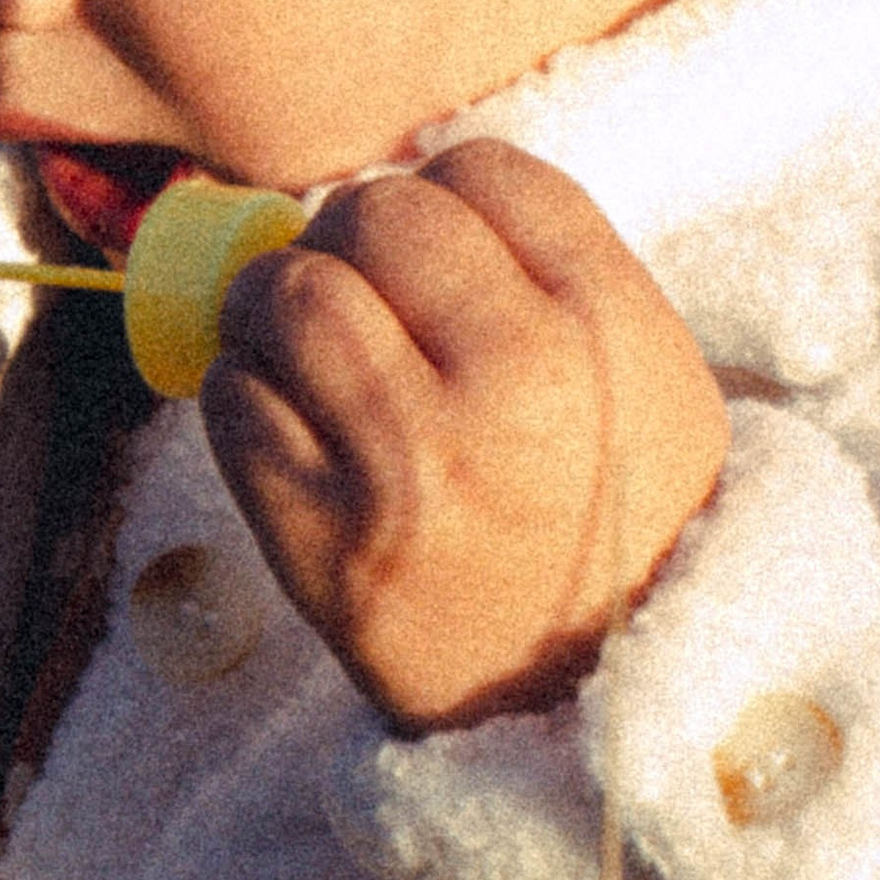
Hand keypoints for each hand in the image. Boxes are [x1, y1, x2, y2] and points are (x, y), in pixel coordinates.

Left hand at [200, 139, 727, 731]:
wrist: (596, 706)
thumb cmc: (615, 521)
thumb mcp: (648, 378)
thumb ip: (551, 270)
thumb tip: (406, 185)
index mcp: (608, 328)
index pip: (482, 172)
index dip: (442, 196)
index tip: (435, 245)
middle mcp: (516, 382)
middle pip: (374, 214)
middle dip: (348, 240)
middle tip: (352, 286)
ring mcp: (414, 462)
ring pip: (287, 293)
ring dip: (271, 303)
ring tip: (297, 341)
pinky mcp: (325, 538)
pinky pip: (232, 400)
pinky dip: (241, 394)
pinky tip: (283, 420)